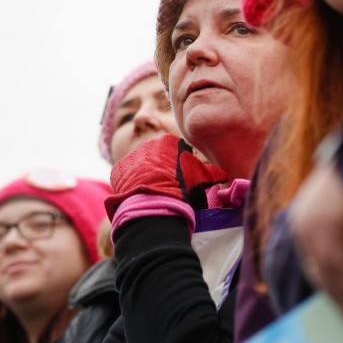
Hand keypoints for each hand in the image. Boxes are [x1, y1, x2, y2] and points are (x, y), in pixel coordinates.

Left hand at [105, 135, 227, 219]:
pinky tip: (142, 196)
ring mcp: (132, 156)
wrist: (153, 201)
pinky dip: (134, 186)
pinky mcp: (118, 171)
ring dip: (148, 178)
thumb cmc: (182, 187)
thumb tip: (224, 173)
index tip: (184, 181)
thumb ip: (214, 173)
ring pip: (143, 168)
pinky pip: (128, 178)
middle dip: (164, 172)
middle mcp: (148, 144)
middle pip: (159, 159)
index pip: (178, 152)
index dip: (183, 168)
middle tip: (169, 189)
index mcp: (169, 141)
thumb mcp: (203, 178)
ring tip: (155, 194)